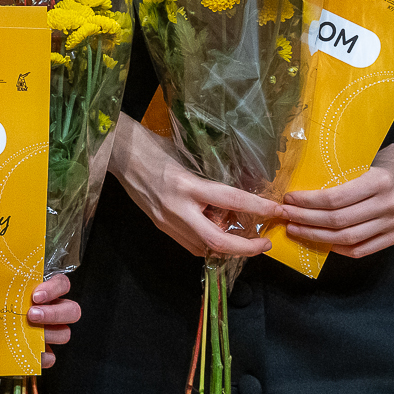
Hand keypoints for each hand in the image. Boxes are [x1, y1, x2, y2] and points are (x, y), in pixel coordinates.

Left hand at [27, 272, 80, 369]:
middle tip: (31, 315)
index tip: (35, 295)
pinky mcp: (43, 352)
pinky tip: (30, 354)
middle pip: (72, 310)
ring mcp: (51, 332)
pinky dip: (43, 357)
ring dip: (49, 334)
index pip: (62, 284)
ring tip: (28, 333)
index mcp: (45, 292)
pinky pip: (53, 357)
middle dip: (54, 313)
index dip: (54, 288)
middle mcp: (53, 310)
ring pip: (65, 333)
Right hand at [107, 114, 280, 258]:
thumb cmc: (151, 145)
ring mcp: (166, 221)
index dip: (257, 208)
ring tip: (244, 237)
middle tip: (264, 244)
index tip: (275, 210)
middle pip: (216, 241)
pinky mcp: (160, 225)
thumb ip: (209, 175)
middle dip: (245, 248)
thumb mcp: (186, 156)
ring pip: (203, 247)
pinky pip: (189, 243)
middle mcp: (177, 208)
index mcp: (186, 185)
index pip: (230, 200)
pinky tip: (217, 233)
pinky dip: (208, 243)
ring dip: (227, 247)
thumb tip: (237, 188)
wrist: (118, 153)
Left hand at [277, 143, 393, 258]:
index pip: (336, 198)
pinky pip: (361, 249)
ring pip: (347, 238)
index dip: (308, 202)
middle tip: (286, 215)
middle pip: (338, 221)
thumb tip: (301, 189)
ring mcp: (393, 224)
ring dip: (316, 236)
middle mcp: (388, 205)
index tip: (289, 199)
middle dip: (306, 220)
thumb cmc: (384, 163)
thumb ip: (340, 176)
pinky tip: (321, 242)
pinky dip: (338, 248)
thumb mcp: (364, 161)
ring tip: (296, 229)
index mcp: (379, 182)